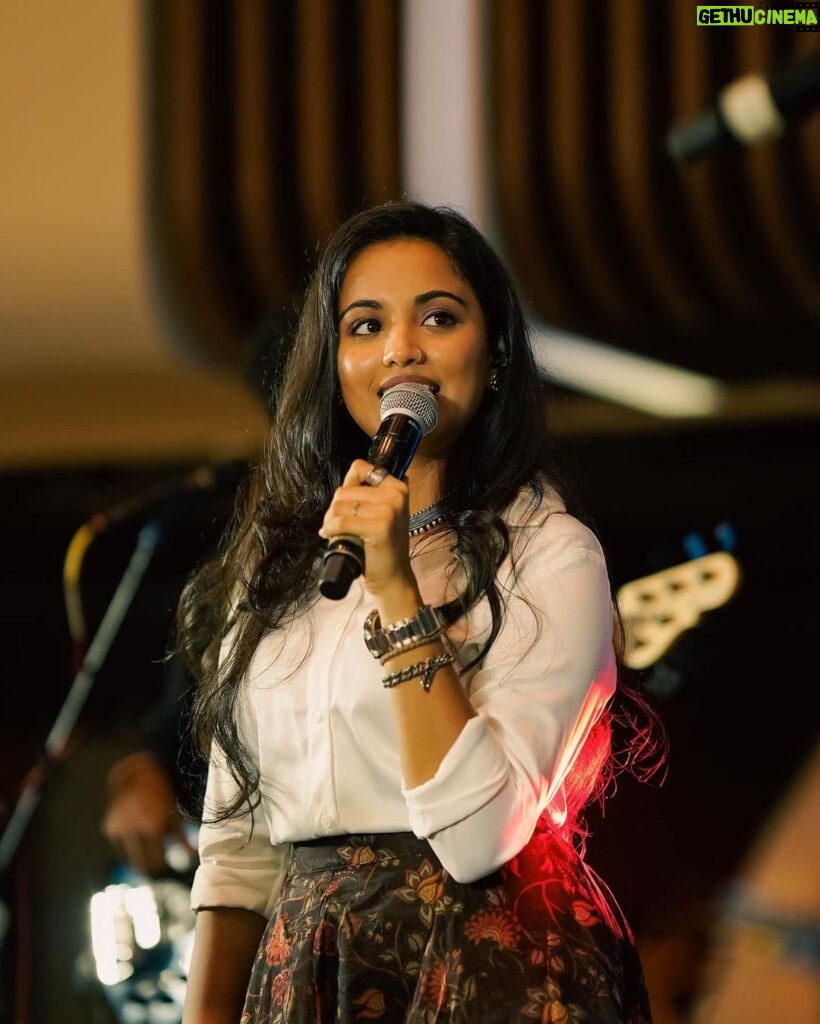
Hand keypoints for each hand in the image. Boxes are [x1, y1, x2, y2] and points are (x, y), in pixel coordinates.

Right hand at [102, 752, 192, 876]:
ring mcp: (118, 829)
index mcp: (151, 828)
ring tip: (146, 856)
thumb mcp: (175, 815)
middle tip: (155, 869)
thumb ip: (182, 838)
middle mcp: (132, 830)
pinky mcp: (108, 827)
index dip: (160, 868)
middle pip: (139, 864)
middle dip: (148, 868)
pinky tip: (135, 842)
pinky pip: (118, 847)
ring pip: (127, 858)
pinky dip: (126, 848)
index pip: (154, 862)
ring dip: (136, 859)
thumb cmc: (164, 794)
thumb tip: (191, 856)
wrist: (139, 774)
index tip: (164, 869)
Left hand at [319, 460, 416, 597]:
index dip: (347, 486)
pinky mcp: (379, 527)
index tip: (346, 504)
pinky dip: (330, 530)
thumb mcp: (384, 513)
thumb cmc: (383, 545)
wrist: (393, 576)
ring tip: (333, 532)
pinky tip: (329, 536)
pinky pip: (341, 522)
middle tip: (334, 525)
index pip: (360, 468)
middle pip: (344, 490)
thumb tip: (351, 476)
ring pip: (340, 505)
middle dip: (334, 508)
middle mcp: (396, 495)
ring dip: (330, 520)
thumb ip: (373, 492)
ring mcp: (389, 511)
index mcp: (398, 487)